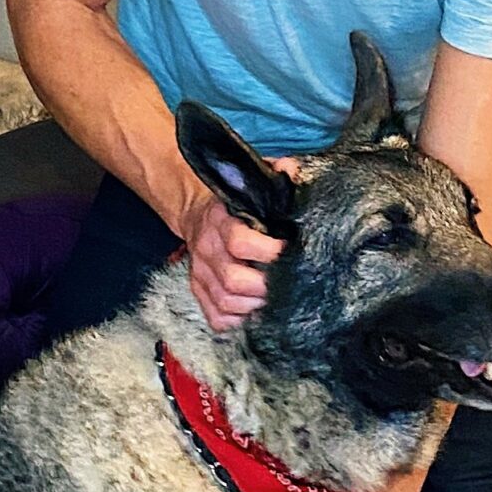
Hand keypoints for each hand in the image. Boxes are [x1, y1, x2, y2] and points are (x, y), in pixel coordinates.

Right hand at [181, 158, 300, 334]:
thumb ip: (276, 174)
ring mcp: (199, 272)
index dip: (268, 252)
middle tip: (287, 285)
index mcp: (221, 220)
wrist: (197, 214)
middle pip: (232, 279)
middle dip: (265, 287)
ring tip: (273, 298)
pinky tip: (253, 310)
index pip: (239, 242)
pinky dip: (236, 320)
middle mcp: (206, 247)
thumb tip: (293, 171)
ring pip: (225, 302)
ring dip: (254, 306)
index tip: (290, 252)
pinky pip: (215, 318)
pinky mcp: (197, 290)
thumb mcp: (253, 182)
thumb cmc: (236, 203)